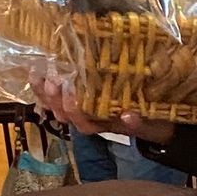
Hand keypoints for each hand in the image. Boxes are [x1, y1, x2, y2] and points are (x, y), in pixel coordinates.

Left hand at [30, 73, 177, 145]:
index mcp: (105, 125)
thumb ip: (140, 124)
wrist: (160, 123)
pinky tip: (38, 71)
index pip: (85, 123)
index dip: (76, 112)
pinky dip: (47, 86)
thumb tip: (128, 115)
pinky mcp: (82, 96)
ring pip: (58, 106)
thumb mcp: (152, 125)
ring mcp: (84, 109)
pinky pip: (59, 94)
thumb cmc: (155, 121)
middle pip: (66, 114)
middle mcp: (91, 119)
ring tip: (37, 74)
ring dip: (44, 93)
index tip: (73, 99)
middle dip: (56, 100)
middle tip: (51, 81)